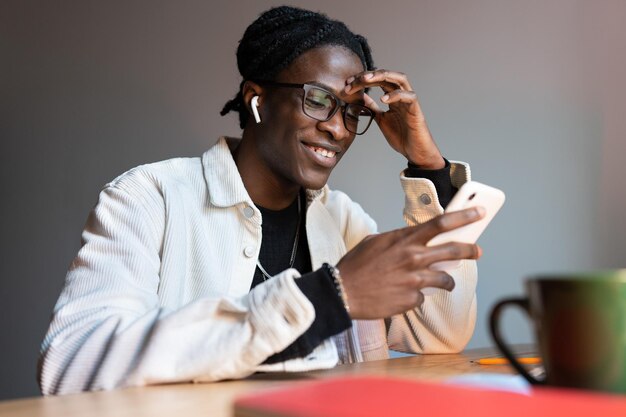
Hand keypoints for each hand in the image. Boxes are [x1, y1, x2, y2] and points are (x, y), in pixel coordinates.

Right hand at [336, 207, 483, 318]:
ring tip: (442, 282)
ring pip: (445, 279)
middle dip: (471, 250)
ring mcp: (414, 280)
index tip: (479, 212)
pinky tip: (402, 294)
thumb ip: (397, 240)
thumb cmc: (356, 267)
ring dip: (446, 280)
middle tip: (478, 251)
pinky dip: (416, 295)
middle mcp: (413, 258)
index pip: (441, 223)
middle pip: (454, 250)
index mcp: (404, 240)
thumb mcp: (374, 242)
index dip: (464, 216)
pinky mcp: (411, 299)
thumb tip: (411, 241)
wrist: (343, 292)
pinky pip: (423, 297)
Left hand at [344, 70, 444, 168]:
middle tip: (352, 80)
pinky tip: (384, 99)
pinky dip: (396, 95)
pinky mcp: (416, 110)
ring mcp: (409, 101)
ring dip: (382, 77)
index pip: (377, 80)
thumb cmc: (402, 136)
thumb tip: (360, 97)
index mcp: (393, 97)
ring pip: (400, 79)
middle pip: (386, 76)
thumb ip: (372, 107)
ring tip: (367, 80)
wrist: (415, 152)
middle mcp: (402, 95)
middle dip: (368, 75)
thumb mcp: (381, 119)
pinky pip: (409, 96)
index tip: (347, 84)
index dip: (362, 79)